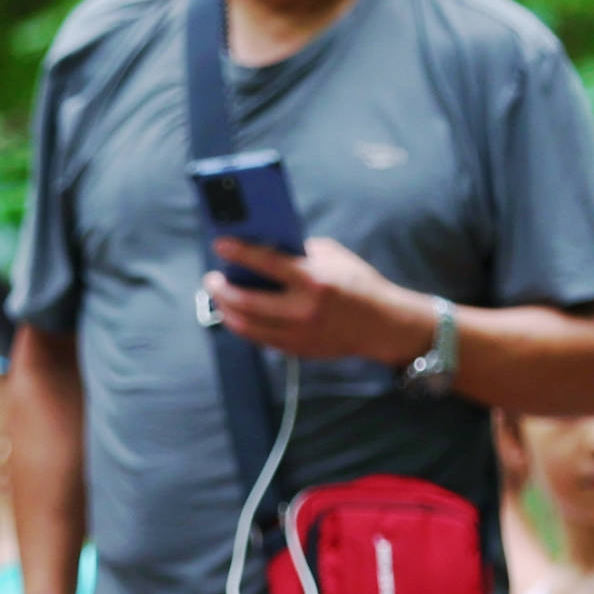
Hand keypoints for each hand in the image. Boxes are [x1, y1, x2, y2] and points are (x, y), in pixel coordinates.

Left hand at [205, 237, 430, 367]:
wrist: (382, 325)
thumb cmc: (358, 283)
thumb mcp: (333, 256)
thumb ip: (300, 251)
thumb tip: (264, 245)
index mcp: (314, 279)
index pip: (266, 262)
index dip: (238, 252)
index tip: (220, 244)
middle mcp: (303, 309)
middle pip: (246, 301)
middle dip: (222, 289)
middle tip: (212, 279)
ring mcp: (299, 334)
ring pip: (247, 326)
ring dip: (227, 310)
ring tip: (220, 298)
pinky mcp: (297, 349)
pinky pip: (260, 338)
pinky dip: (244, 326)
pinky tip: (237, 314)